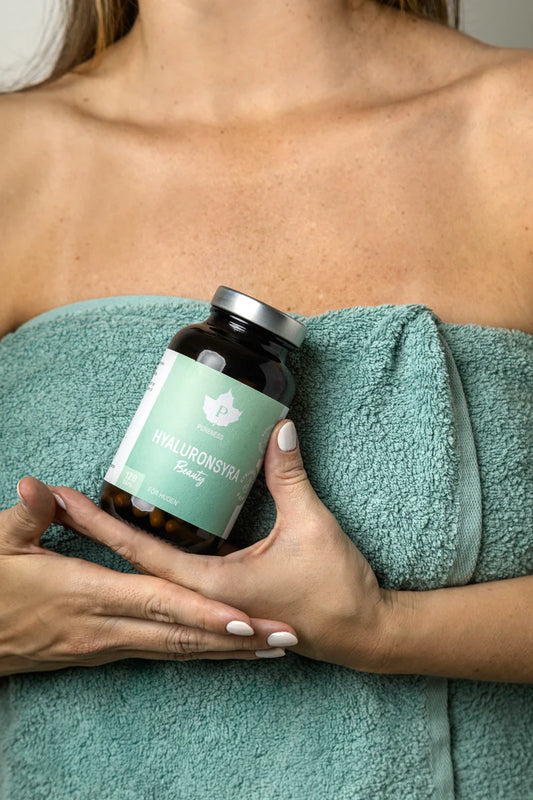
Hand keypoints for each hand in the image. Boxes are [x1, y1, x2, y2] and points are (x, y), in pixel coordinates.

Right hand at [0, 478, 297, 676]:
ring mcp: (107, 647)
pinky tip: (226, 648)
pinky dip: (200, 652)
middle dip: (235, 641)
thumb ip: (27, 517)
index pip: (159, 603)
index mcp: (90, 598)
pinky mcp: (104, 652)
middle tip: (286, 639)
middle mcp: (107, 630)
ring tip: (274, 647)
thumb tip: (36, 485)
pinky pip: (164, 654)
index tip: (247, 618)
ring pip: (179, 651)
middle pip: (183, 635)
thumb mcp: (1, 549)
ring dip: (226, 652)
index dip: (203, 614)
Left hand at [52, 421, 389, 671]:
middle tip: (59, 503)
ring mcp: (213, 604)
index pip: (141, 551)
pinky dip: (159, 555)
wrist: (363, 633)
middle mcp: (204, 597)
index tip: (63, 503)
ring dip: (124, 544)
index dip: (99, 524)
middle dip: (95, 532)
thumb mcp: (311, 524)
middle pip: (136, 562)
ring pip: (157, 573)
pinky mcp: (228, 600)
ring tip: (94, 513)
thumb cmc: (336, 588)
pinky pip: (182, 577)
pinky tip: (154, 535)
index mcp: (212, 585)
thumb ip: (289, 476)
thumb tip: (278, 428)